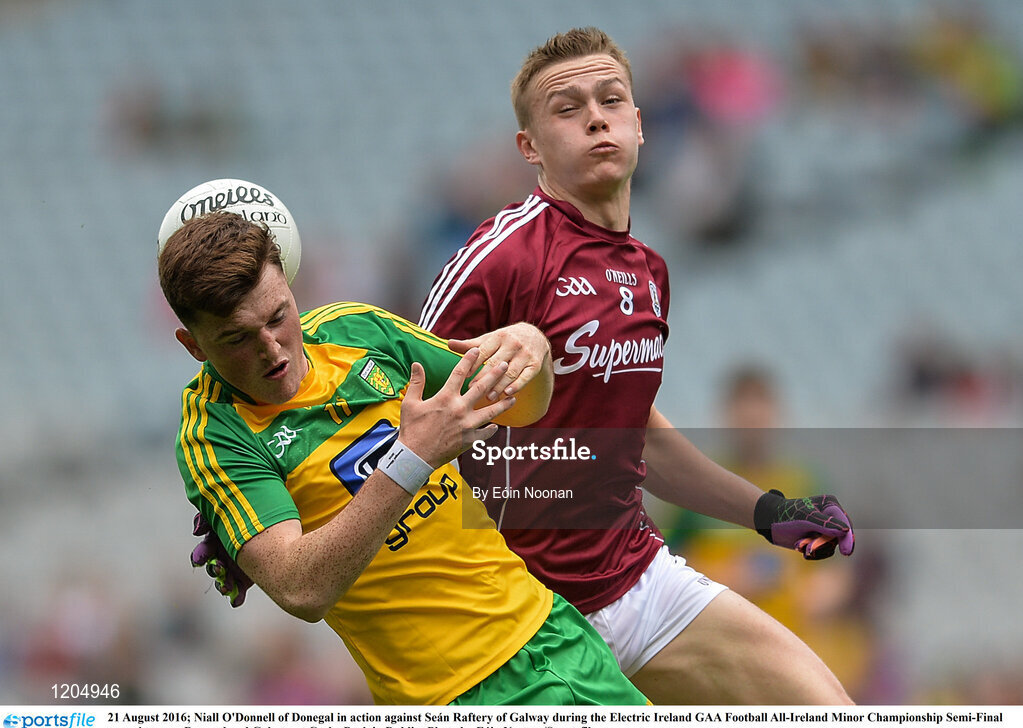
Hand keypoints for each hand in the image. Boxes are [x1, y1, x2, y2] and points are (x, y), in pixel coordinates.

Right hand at [191, 512, 252, 606]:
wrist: (283, 508)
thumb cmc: (255, 505)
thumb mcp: (231, 504)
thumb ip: (212, 514)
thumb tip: (196, 532)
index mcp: (220, 537)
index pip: (205, 550)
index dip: (201, 555)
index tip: (201, 559)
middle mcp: (228, 552)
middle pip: (214, 566)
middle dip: (214, 570)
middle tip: (219, 569)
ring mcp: (240, 563)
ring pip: (226, 580)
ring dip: (224, 585)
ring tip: (227, 588)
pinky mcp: (254, 573)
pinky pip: (241, 588)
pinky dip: (236, 595)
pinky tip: (236, 600)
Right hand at [398, 348, 514, 467]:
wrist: (415, 457)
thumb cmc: (411, 429)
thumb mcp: (410, 404)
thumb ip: (417, 382)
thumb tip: (416, 364)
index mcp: (445, 398)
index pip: (459, 373)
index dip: (469, 360)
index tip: (477, 350)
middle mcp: (459, 409)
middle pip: (481, 388)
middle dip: (494, 375)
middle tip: (505, 365)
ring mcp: (467, 425)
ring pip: (490, 412)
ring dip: (503, 404)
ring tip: (513, 397)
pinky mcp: (469, 440)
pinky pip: (485, 433)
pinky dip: (491, 430)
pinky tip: (496, 426)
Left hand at [448, 323, 550, 400]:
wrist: (535, 336)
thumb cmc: (505, 340)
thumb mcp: (489, 339)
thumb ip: (470, 345)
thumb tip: (448, 344)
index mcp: (499, 337)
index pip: (484, 352)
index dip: (474, 365)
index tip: (464, 378)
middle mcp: (513, 344)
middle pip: (496, 363)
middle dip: (484, 377)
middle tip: (472, 390)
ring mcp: (525, 354)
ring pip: (510, 372)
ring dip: (499, 385)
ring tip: (488, 397)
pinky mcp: (535, 364)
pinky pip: (526, 377)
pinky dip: (517, 385)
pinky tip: (508, 394)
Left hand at [754, 489, 853, 559]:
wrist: (769, 522)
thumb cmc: (787, 515)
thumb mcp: (806, 518)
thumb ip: (826, 524)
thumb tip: (846, 530)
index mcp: (830, 505)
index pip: (844, 524)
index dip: (848, 539)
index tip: (847, 552)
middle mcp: (831, 517)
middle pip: (838, 537)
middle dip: (821, 544)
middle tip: (807, 548)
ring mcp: (826, 529)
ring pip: (830, 546)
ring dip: (814, 548)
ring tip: (798, 545)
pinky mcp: (820, 540)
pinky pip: (824, 552)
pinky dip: (813, 553)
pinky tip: (800, 548)